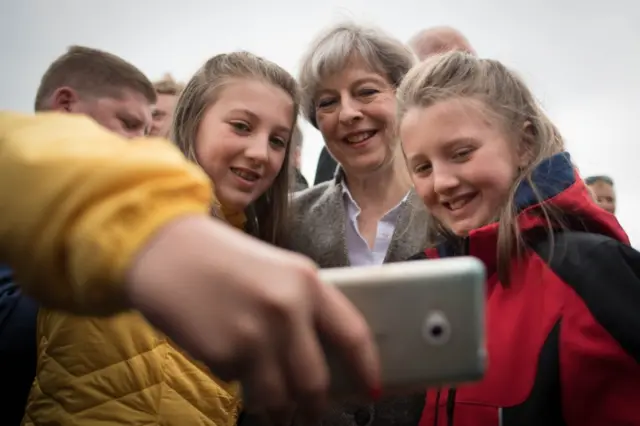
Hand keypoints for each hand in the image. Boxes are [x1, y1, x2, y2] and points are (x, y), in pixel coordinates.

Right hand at [124, 216, 379, 416]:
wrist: (163, 249)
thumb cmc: (221, 258)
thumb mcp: (275, 270)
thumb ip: (302, 307)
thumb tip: (318, 356)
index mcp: (307, 282)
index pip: (353, 334)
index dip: (366, 368)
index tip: (371, 388)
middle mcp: (287, 309)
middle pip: (315, 382)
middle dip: (314, 406)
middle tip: (309, 412)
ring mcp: (255, 335)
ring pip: (280, 398)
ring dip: (278, 410)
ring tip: (273, 405)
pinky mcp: (223, 355)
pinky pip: (241, 385)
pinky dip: (239, 383)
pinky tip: (227, 358)